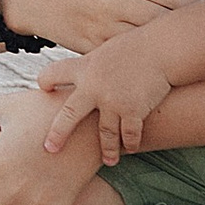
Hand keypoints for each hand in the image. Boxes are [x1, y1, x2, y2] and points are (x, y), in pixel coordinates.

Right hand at [0, 0, 186, 53]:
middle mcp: (113, 4)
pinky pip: (125, 59)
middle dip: (187, 27)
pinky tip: (165, 65)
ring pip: (146, 44)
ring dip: (169, 47)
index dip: (194, 3)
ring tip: (196, 49)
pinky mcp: (94, 50)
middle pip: (162, 20)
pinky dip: (144, 62)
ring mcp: (103, 30)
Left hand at [35, 29, 172, 163]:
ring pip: (105, 134)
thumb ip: (97, 64)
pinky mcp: (132, 112)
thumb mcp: (108, 50)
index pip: (55, 73)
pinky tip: (131, 148)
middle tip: (50, 148)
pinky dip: (131, 143)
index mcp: (85, 67)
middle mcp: (94, 87)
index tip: (42, 88)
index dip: (47, 80)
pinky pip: (129, 135)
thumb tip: (93, 69)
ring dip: (108, 150)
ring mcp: (112, 102)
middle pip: (69, 115)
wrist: (161, 49)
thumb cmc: (139, 45)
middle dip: (58, 133)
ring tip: (109, 160)